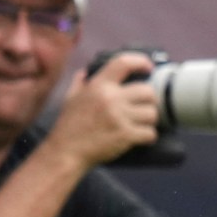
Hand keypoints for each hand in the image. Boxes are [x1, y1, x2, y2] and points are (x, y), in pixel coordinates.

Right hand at [48, 52, 161, 169]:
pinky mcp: (125, 136)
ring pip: (152, 113)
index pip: (125, 63)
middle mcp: (110, 98)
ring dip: (148, 121)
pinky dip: (148, 137)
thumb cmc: (67, 127)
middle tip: (142, 108)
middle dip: (148, 101)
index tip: (149, 68)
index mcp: (98, 86)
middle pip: (148, 91)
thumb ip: (80, 83)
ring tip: (140, 125)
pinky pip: (150, 133)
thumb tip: (86, 72)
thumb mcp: (70, 100)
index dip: (141, 62)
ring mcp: (119, 117)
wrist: (64, 154)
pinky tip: (140, 138)